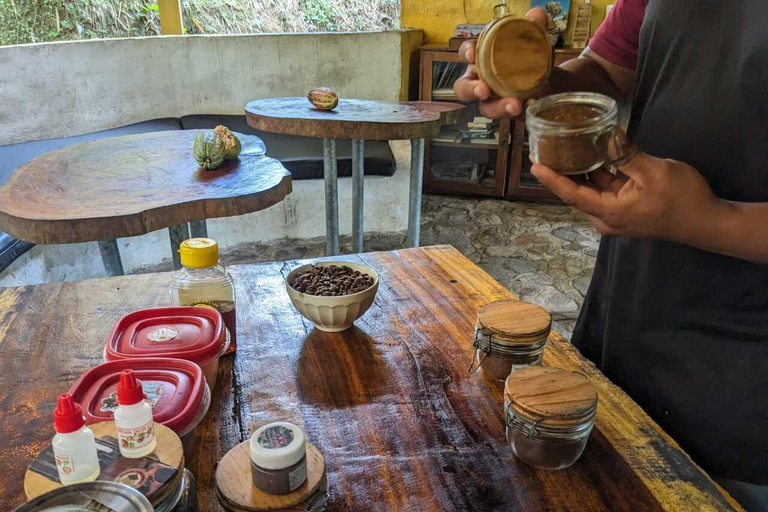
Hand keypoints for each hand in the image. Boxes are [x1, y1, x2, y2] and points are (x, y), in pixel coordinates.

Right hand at [453, 7, 547, 118]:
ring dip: (498, 108)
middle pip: (463, 89)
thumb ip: (534, 26)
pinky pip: (509, 115)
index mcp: (481, 58)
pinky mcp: (507, 112)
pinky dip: (521, 110)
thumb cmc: (527, 56)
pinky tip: (531, 104)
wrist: (547, 78)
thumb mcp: (532, 39)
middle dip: (471, 90)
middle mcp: (480, 80)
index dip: (466, 53)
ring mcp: (492, 100)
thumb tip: (537, 15)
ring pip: (486, 108)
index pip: (466, 53)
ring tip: (514, 106)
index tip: (472, 53)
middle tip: (483, 90)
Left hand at [530, 131, 721, 243]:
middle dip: (561, 174)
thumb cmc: (682, 198)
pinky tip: (590, 156)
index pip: (571, 195)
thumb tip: (607, 134)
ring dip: (578, 173)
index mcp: (609, 212)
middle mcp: (606, 218)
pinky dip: (595, 175)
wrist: (706, 222)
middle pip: (576, 194)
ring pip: (590, 192)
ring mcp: (615, 216)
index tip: (534, 165)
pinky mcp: (625, 210)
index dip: (552, 179)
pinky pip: (603, 192)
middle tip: (546, 150)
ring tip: (562, 149)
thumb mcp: (654, 171)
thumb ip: (626, 155)